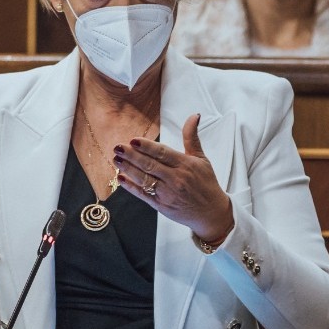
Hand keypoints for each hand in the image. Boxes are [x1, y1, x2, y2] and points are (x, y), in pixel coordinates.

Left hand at [113, 113, 233, 241]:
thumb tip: (194, 116)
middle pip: (150, 165)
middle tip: (118, 147)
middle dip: (132, 156)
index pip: (162, 153)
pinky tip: (121, 178)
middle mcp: (176, 179)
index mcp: (185, 165)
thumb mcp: (201, 158)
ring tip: (116, 160)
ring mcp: (168, 193)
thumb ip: (192, 137)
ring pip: (144, 179)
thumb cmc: (206, 184)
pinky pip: (143, 195)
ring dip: (128, 169)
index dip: (146, 146)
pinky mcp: (162, 206)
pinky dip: (131, 187)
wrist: (212, 212)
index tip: (133, 140)